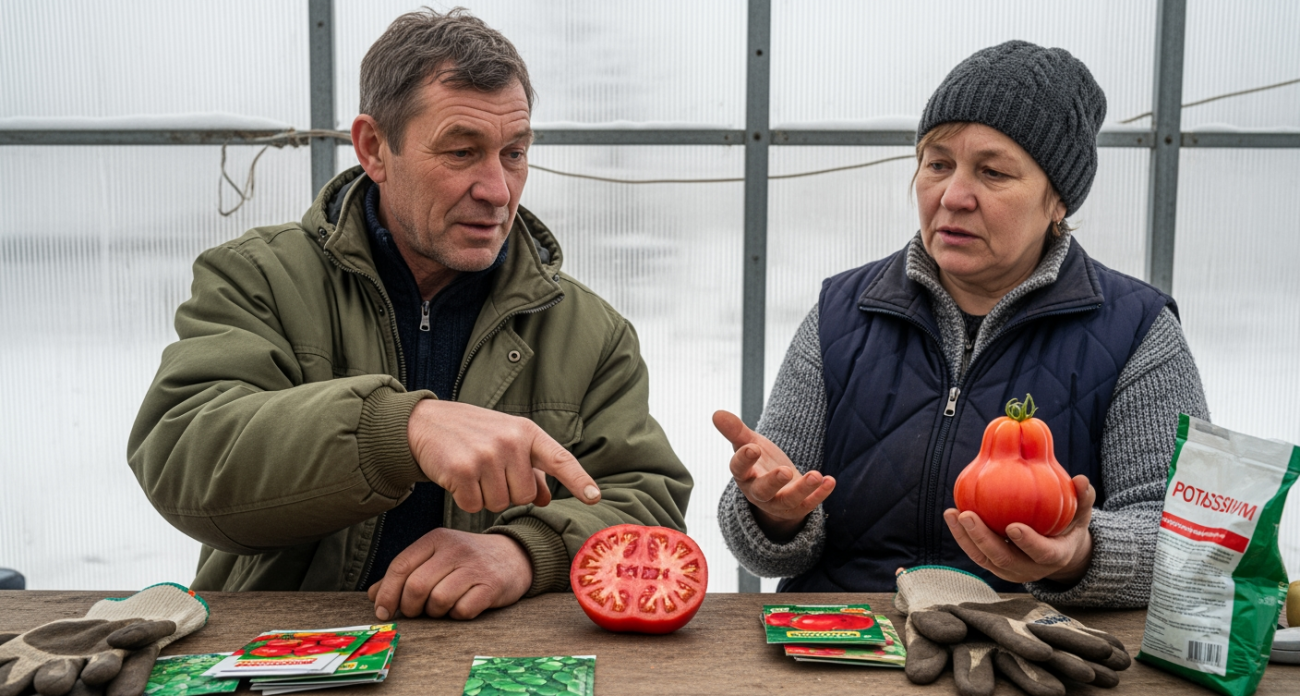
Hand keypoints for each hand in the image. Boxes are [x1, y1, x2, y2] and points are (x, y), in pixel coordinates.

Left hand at [367, 528, 532, 620]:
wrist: (514, 555)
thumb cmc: (467, 560)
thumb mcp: (436, 557)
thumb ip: (405, 573)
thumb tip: (374, 595)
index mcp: (436, 539)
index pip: (400, 566)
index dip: (387, 593)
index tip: (383, 611)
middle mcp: (454, 549)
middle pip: (416, 586)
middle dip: (410, 607)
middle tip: (417, 612)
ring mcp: (474, 566)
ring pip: (438, 600)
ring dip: (435, 612)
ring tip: (442, 607)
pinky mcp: (492, 585)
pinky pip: (463, 610)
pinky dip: (458, 615)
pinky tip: (463, 606)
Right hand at [407, 400, 599, 512]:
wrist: (425, 422)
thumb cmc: (472, 434)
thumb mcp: (506, 443)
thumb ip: (529, 469)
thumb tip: (545, 500)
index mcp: (526, 432)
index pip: (559, 458)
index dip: (578, 480)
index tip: (595, 497)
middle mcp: (510, 441)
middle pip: (524, 496)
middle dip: (507, 493)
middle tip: (489, 471)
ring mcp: (486, 455)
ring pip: (499, 504)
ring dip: (485, 496)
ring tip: (473, 471)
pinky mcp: (462, 470)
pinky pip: (474, 506)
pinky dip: (465, 499)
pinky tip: (458, 478)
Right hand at [712, 410, 834, 541]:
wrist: (777, 488)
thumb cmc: (760, 462)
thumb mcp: (748, 444)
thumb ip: (735, 431)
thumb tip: (716, 413)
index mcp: (744, 475)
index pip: (739, 470)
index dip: (744, 460)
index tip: (753, 448)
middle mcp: (758, 492)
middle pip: (762, 491)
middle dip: (773, 482)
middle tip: (785, 471)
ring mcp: (778, 503)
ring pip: (789, 500)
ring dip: (803, 489)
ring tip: (816, 475)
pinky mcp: (798, 508)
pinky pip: (809, 504)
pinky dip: (820, 494)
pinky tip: (830, 480)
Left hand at [944, 475, 1095, 584]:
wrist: (1058, 553)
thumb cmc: (1069, 528)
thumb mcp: (1080, 515)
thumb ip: (1082, 499)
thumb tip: (1081, 479)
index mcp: (1054, 557)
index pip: (1041, 552)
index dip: (1028, 542)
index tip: (1013, 526)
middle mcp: (1030, 568)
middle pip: (1003, 558)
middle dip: (984, 539)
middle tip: (967, 515)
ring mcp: (1010, 570)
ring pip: (984, 559)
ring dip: (965, 538)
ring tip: (952, 513)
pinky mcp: (995, 566)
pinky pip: (976, 553)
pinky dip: (962, 537)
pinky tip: (951, 514)